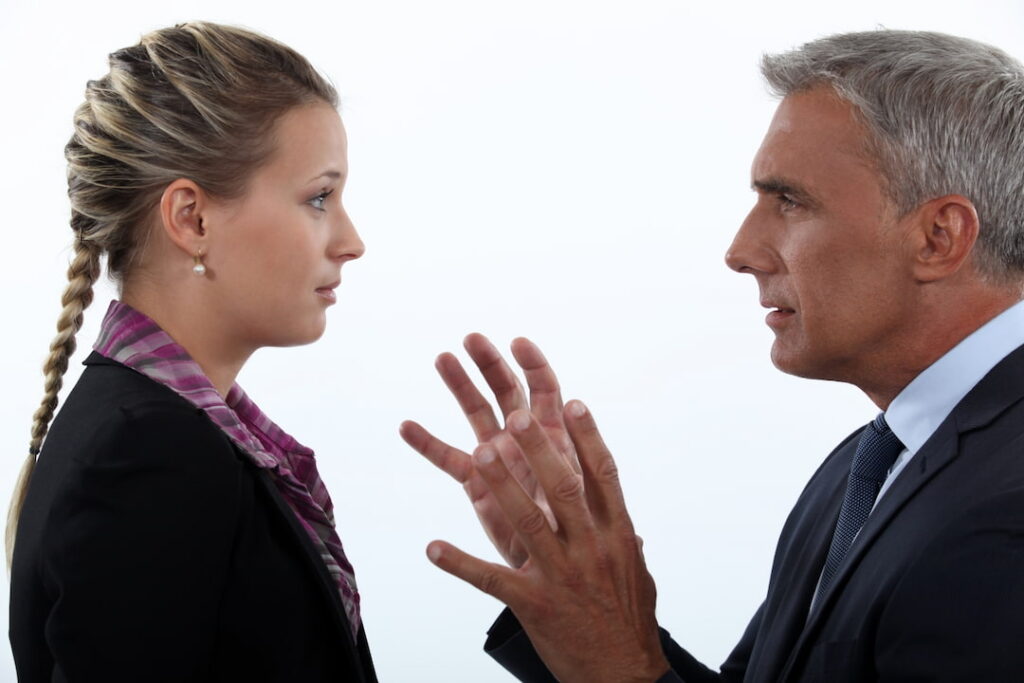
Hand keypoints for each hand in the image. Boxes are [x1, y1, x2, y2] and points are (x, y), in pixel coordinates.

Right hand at [400, 334, 576, 567]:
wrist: (561, 570)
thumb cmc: (578, 534)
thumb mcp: (575, 502)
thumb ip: (564, 475)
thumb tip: (564, 451)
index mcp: (556, 436)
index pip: (546, 391)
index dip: (534, 365)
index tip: (518, 342)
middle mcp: (526, 439)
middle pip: (508, 391)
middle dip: (491, 364)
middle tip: (472, 338)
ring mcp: (500, 458)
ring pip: (477, 413)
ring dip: (460, 386)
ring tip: (442, 358)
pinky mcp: (478, 483)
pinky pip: (450, 459)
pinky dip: (428, 444)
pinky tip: (406, 426)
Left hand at [427, 402, 669, 682]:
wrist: (624, 677)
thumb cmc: (629, 620)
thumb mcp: (636, 571)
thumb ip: (625, 537)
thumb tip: (624, 514)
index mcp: (616, 533)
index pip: (603, 475)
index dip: (587, 437)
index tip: (572, 402)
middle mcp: (591, 548)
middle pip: (564, 488)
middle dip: (540, 449)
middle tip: (517, 416)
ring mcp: (562, 574)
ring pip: (528, 522)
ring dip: (502, 485)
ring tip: (480, 453)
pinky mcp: (534, 604)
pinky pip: (491, 580)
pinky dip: (460, 563)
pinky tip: (433, 548)